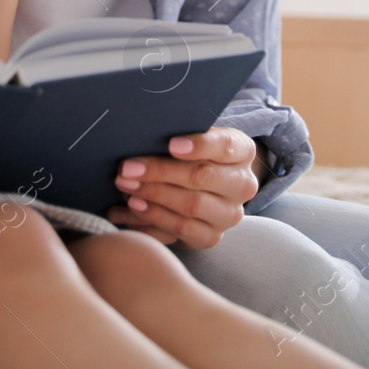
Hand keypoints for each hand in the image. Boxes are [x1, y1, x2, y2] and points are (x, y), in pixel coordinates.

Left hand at [106, 127, 260, 248]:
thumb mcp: (193, 135)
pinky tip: (130, 208)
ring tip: (125, 187)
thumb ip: (179, 132)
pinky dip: (152, 219)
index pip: (225, 146)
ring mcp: (229, 215)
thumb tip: (144, 132)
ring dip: (152, 196)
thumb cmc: (192, 152)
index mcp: (242, 152)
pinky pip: (181, 230)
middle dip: (160, 172)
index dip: (199, 145)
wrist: (206, 185)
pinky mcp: (211, 236)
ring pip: (190, 206)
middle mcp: (242, 185)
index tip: (171, 144)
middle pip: (202, 177)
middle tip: (127, 168)